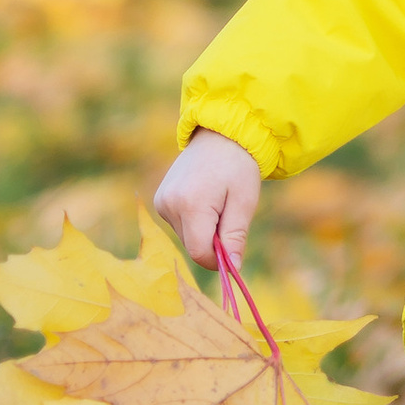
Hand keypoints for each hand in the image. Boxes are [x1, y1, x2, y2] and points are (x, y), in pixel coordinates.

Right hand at [156, 129, 258, 277]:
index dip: (218, 258)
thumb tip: (233, 268)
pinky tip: (204, 198)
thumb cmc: (238, 167)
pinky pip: (179, 224)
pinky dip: (194, 220)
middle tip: (228, 212)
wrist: (220, 136)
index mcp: (191, 204)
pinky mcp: (159, 200)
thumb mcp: (245, 201)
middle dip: (213, 240)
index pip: (199, 252)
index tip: (234, 249)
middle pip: (192, 245)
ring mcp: (161, 201)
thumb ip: (235, 236)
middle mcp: (169, 204)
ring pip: (186, 237)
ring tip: (217, 201)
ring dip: (204, 229)